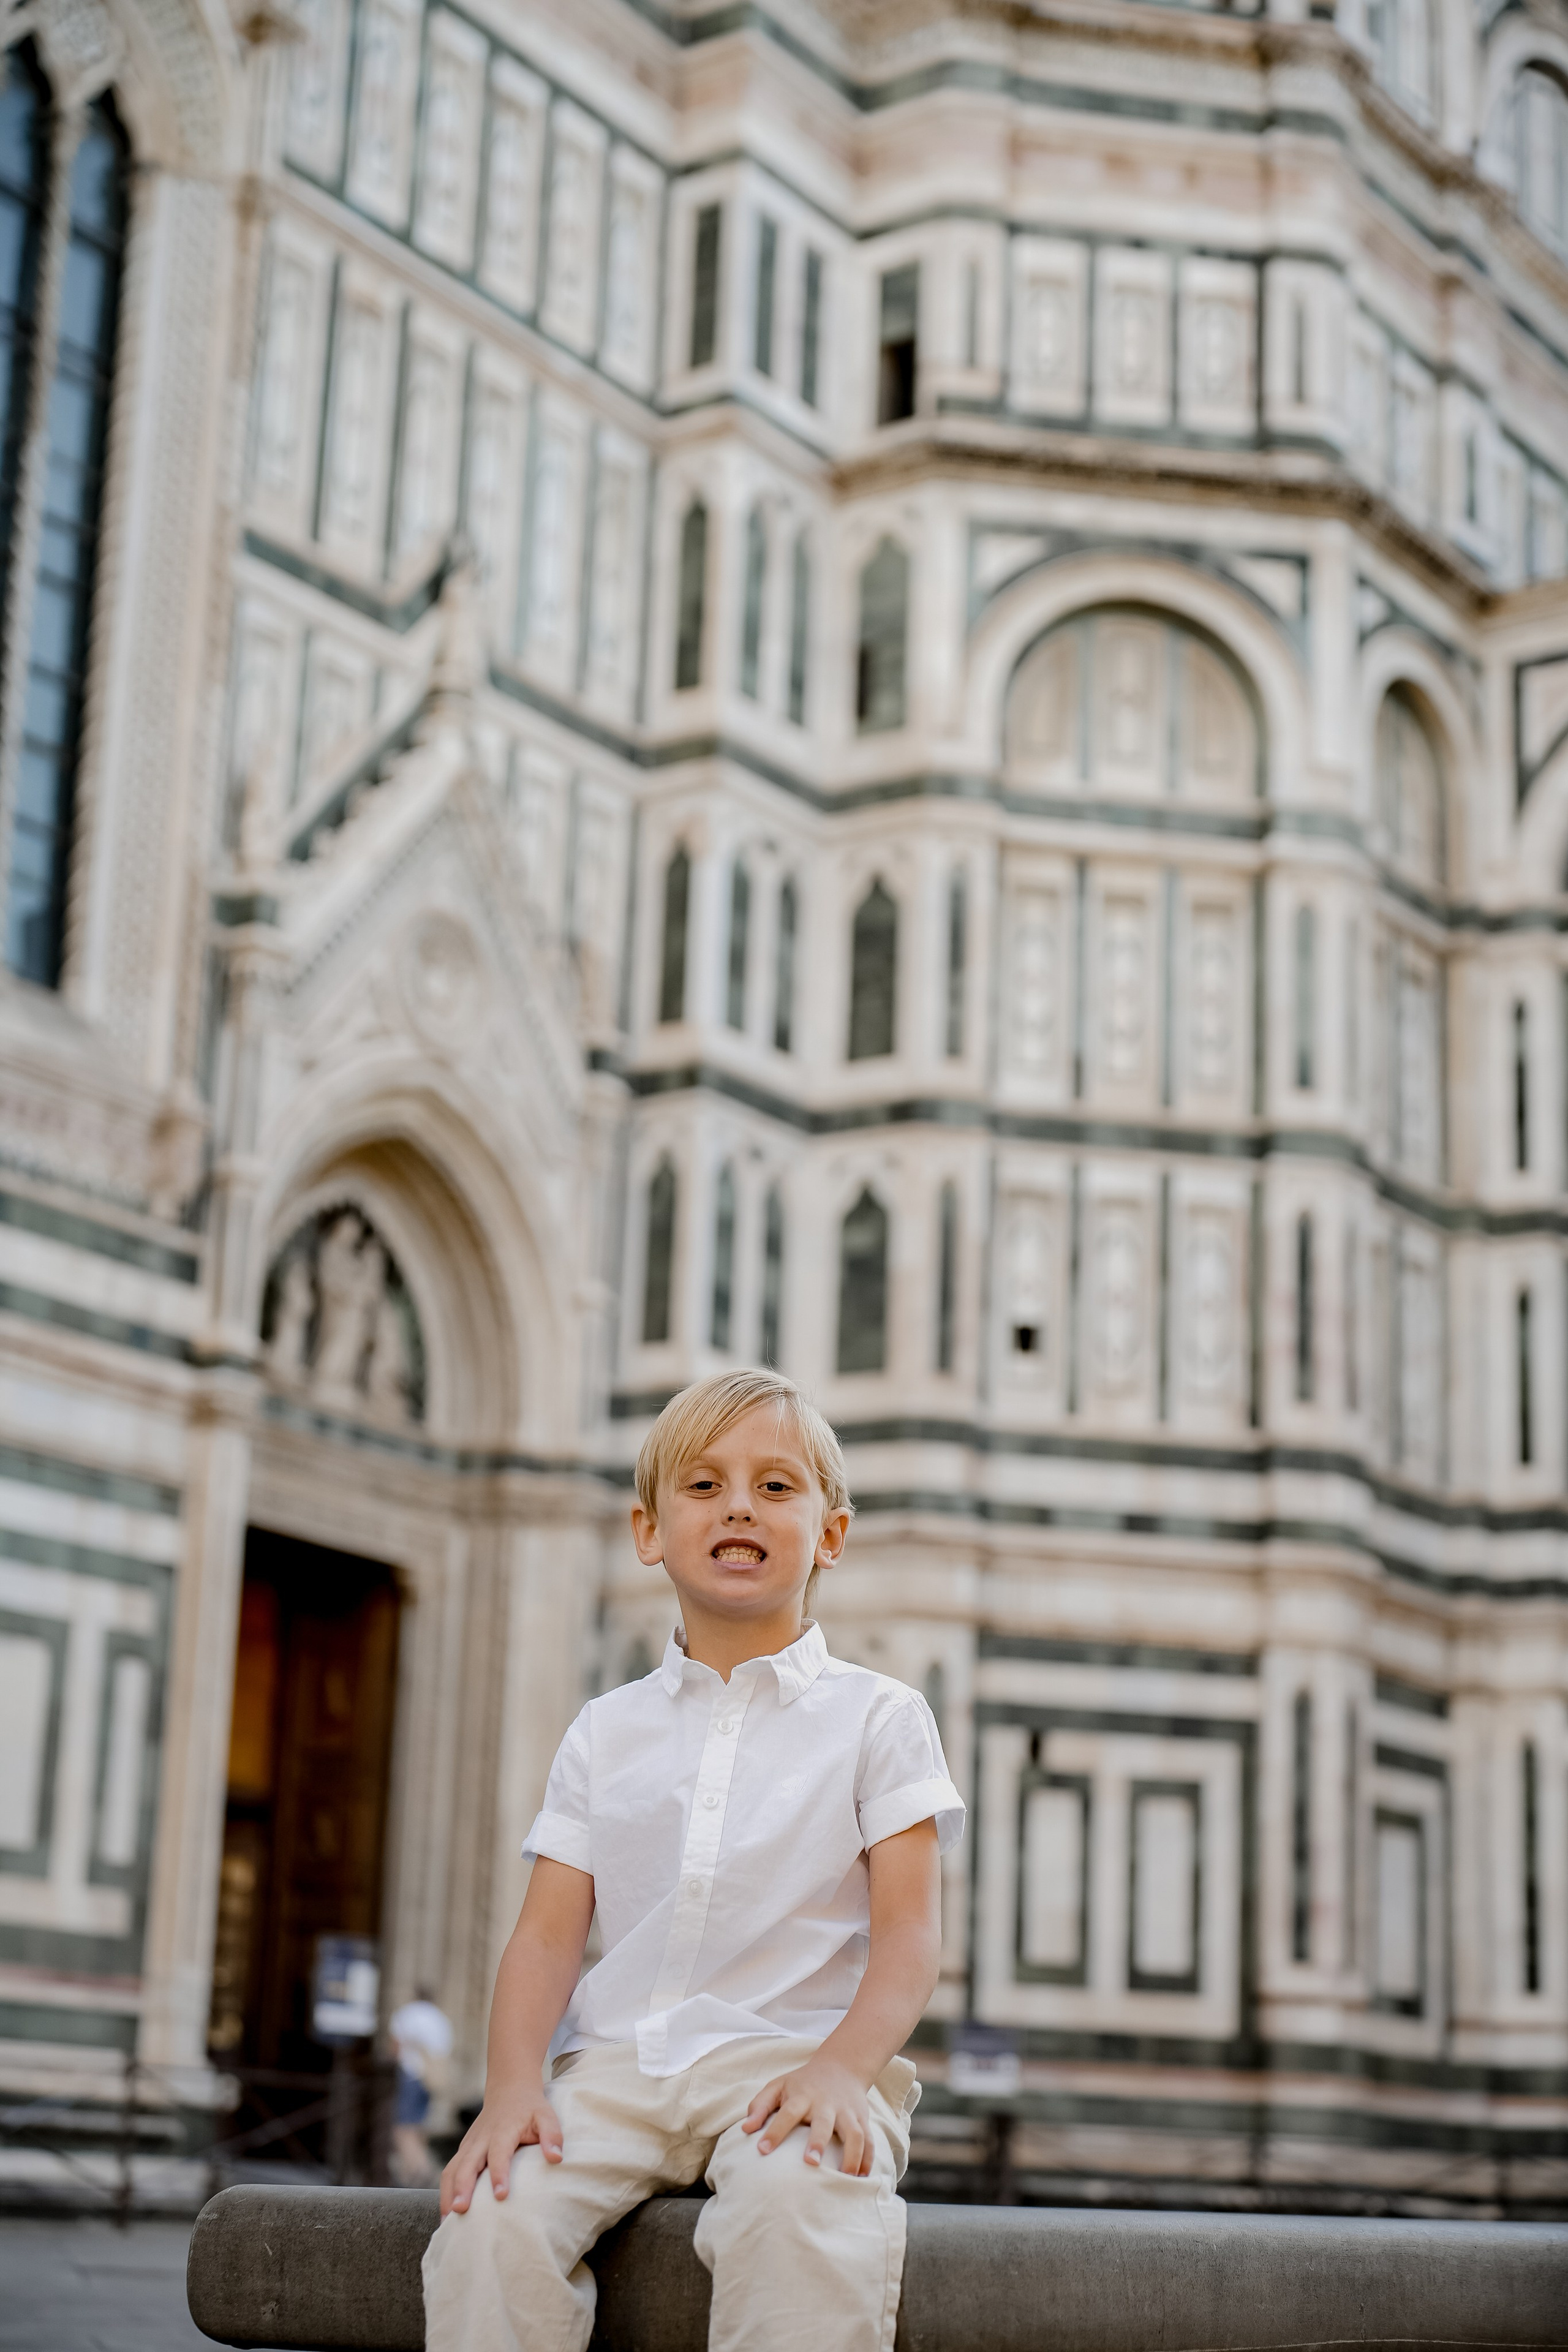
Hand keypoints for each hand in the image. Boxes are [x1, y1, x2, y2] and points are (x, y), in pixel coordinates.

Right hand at [440, 2086, 563, 2216]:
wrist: (509, 2089)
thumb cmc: (530, 2108)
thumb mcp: (546, 2116)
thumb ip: (552, 2135)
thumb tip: (556, 2158)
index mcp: (502, 2131)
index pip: (499, 2153)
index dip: (499, 2174)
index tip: (500, 2196)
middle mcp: (481, 2139)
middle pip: (466, 2164)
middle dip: (462, 2188)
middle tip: (460, 2211)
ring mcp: (468, 2145)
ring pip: (451, 2170)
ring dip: (447, 2195)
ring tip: (446, 2223)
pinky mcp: (463, 2151)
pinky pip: (449, 2173)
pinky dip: (445, 2193)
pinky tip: (446, 2216)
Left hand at [741, 2054, 873, 2175]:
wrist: (841, 2066)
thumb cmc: (802, 2083)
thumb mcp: (778, 2086)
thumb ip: (760, 2105)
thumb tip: (745, 2130)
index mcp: (803, 2096)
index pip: (787, 2112)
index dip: (775, 2131)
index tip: (762, 2150)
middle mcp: (826, 2104)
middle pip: (824, 2122)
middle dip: (818, 2141)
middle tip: (810, 2163)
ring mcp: (847, 2112)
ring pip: (855, 2133)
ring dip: (852, 2155)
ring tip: (846, 2178)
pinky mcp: (862, 2119)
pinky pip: (869, 2140)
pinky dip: (868, 2159)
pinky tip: (862, 2177)